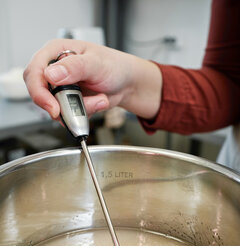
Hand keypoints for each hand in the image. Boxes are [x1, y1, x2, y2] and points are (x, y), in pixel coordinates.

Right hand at [23, 39, 161, 119]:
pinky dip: (84, 114)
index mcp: (55, 53)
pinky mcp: (68, 102)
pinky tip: (98, 103)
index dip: (39, 93)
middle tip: (83, 106)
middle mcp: (54, 70)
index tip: (53, 108)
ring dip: (80, 110)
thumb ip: (74, 67)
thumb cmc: (114, 66)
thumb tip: (51, 74)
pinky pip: (68, 115)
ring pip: (56, 109)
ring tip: (100, 99)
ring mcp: (61, 88)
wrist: (126, 83)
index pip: (34, 73)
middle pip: (41, 94)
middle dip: (63, 105)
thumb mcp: (96, 63)